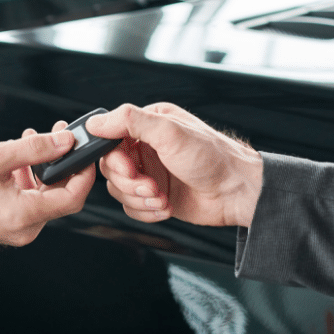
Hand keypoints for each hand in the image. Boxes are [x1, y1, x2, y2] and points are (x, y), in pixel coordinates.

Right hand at [0, 125, 95, 245]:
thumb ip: (34, 149)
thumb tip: (64, 142)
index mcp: (22, 215)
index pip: (72, 198)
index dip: (84, 174)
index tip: (87, 152)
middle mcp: (24, 228)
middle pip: (61, 197)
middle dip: (63, 164)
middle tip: (59, 135)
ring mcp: (17, 229)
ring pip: (45, 197)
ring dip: (45, 168)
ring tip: (34, 140)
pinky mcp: (9, 225)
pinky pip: (30, 202)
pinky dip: (31, 180)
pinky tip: (21, 158)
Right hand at [85, 103, 262, 227]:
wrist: (237, 192)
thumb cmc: (212, 158)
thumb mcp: (169, 131)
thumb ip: (130, 121)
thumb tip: (96, 121)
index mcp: (148, 125)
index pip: (110, 140)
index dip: (114, 159)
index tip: (129, 169)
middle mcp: (147, 148)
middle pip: (111, 169)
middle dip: (129, 183)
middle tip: (151, 186)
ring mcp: (151, 174)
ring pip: (119, 191)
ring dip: (139, 199)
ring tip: (162, 198)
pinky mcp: (156, 197)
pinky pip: (133, 208)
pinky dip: (147, 212)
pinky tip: (166, 207)